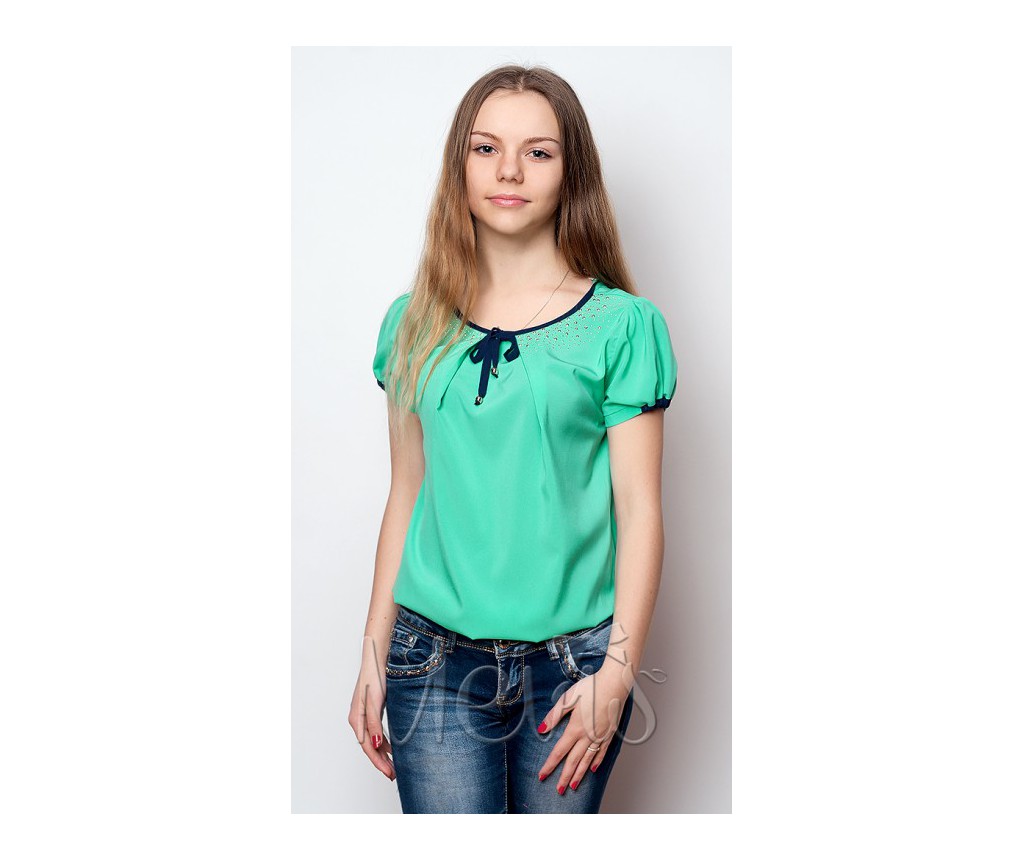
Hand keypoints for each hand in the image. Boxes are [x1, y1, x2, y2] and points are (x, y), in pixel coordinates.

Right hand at [347, 650, 394, 780]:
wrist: (377, 657)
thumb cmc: (375, 676)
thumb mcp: (375, 701)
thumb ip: (374, 724)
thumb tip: (376, 745)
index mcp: (356, 719)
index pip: (367, 748)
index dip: (378, 762)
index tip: (389, 773)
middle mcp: (358, 719)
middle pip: (369, 746)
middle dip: (381, 762)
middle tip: (394, 775)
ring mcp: (364, 714)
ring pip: (373, 740)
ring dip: (383, 754)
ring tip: (394, 766)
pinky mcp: (372, 709)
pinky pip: (377, 731)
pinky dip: (385, 742)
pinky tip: (393, 747)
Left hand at [535, 666, 631, 794]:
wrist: (615, 683)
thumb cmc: (591, 687)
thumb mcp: (568, 698)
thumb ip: (555, 715)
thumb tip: (542, 729)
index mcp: (575, 728)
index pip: (559, 751)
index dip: (550, 765)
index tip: (542, 775)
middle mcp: (588, 736)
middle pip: (573, 761)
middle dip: (564, 777)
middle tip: (559, 790)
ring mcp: (600, 736)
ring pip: (588, 760)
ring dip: (579, 774)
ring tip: (573, 786)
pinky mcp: (610, 733)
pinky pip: (602, 752)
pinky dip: (596, 762)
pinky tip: (593, 769)